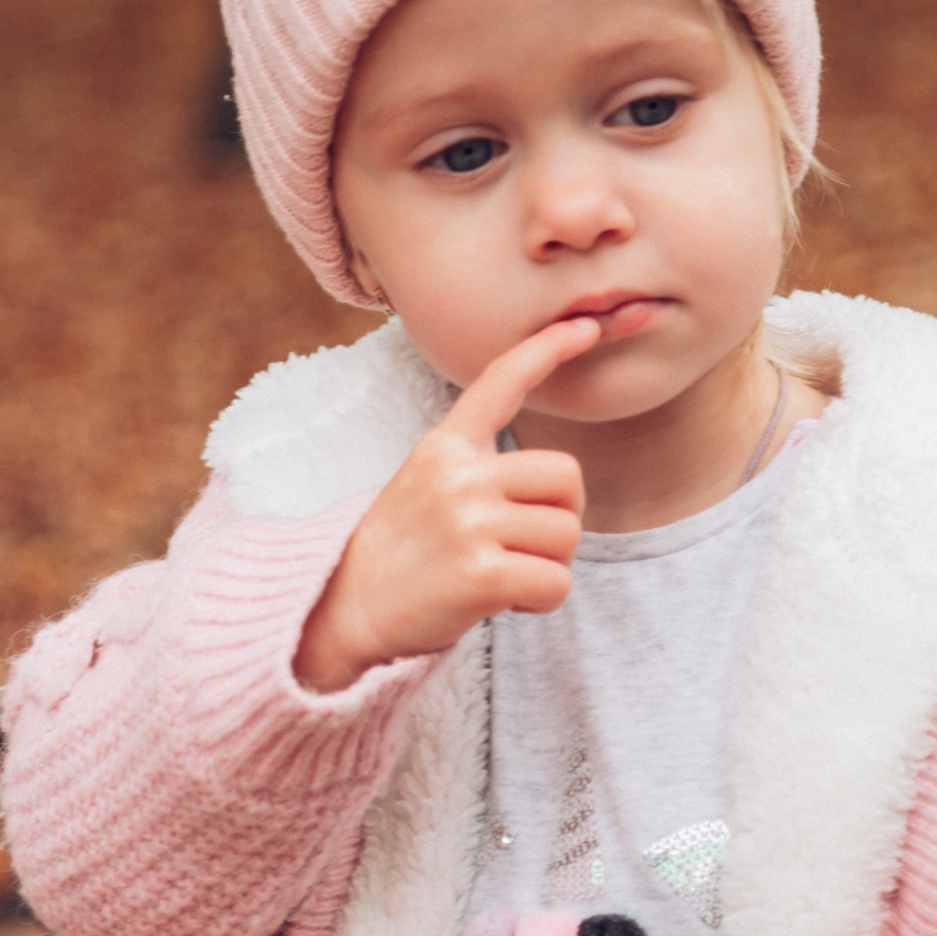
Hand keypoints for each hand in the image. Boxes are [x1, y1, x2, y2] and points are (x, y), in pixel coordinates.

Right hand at [294, 318, 599, 693]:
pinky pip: (556, 582)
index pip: (500, 383)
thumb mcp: (428, 483)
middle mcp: (458, 475)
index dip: (548, 350)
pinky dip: (542, 602)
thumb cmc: (403, 552)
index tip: (588, 325)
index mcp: (445, 447)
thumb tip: (557, 483)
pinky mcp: (480, 573)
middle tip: (525, 545)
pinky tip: (507, 603)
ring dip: (551, 565)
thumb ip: (479, 468)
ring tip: (506, 575)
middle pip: (568, 477)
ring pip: (567, 534)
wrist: (348, 609)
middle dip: (563, 516)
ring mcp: (468, 522)